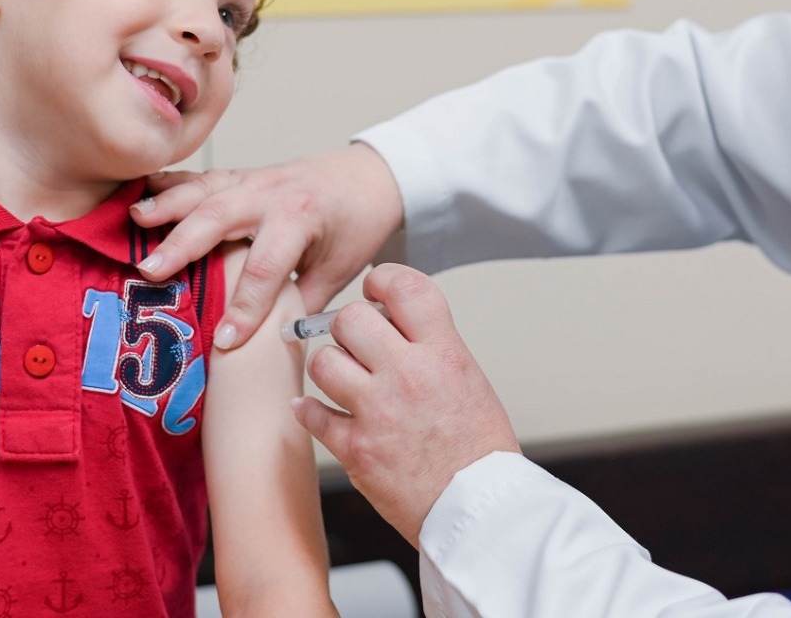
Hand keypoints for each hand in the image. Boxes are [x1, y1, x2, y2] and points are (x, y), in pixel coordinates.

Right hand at [131, 143, 403, 348]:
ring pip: (204, 191)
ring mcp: (253, 180)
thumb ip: (301, 305)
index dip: (244, 308)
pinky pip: (200, 179)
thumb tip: (269, 347)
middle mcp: (272, 194)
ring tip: (133, 222)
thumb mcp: (338, 271)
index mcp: (301, 219)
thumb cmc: (355, 225)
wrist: (369, 177)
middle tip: (149, 272)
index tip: (222, 342)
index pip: (266, 268)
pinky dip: (169, 187)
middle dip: (183, 245)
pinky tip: (139, 196)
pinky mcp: (240, 177)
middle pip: (221, 218)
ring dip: (166, 206)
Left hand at [294, 264, 520, 548]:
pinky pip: (312, 415)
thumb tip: (391, 322)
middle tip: (358, 343)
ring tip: (345, 380)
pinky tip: (320, 411)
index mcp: (443, 353)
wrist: (479, 510)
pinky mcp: (356, 448)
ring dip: (330, 368)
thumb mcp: (469, 377)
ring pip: (324, 361)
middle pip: (350, 318)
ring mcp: (378, 411)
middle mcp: (408, 375)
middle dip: (350, 327)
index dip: (382, 280)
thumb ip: (430, 345)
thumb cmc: (479, 450)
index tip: (375, 290)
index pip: (403, 287)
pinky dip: (311, 412)